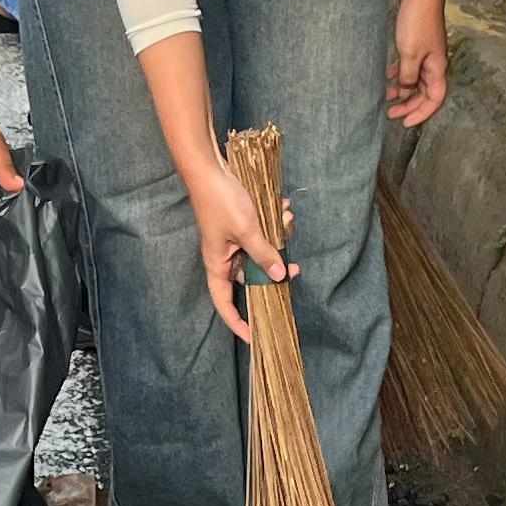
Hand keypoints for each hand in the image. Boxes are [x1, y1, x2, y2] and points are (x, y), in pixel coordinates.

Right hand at [182, 155, 287, 345]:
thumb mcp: (247, 230)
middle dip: (275, 268)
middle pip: (252, 277)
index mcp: (217, 265)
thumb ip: (264, 254)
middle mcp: (225, 257)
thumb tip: (281, 276)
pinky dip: (275, 223)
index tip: (255, 337)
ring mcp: (233, 241)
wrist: (209, 168)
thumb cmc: (221, 202)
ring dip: (278, 237)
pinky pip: (263, 233)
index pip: (225, 304)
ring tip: (286, 218)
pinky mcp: (242, 226)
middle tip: (296, 268)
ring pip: (262, 252)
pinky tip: (282, 208)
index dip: (238, 323)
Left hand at [388, 0, 451, 126]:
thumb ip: (408, 76)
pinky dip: (400, 74)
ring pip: (416, 80)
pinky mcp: (417, 45)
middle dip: (408, 105)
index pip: (434, 100)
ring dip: (402, 90)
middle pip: (424, 93)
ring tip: (386, 97)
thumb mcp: (410, 54)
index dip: (421, 114)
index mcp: (437, 69)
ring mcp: (427, 54)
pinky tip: (388, 77)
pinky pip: (410, 67)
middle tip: (390, 113)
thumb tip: (406, 91)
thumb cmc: (417, 22)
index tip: (405, 123)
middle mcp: (434, 64)